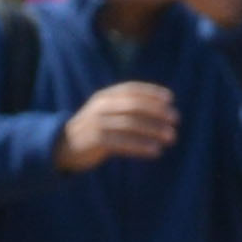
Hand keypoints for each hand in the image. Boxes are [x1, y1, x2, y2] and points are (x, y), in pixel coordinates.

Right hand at [60, 82, 180, 170]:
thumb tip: (164, 110)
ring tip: (171, 137)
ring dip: (153, 130)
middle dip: (157, 111)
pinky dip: (140, 146)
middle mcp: (100, 106)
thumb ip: (129, 108)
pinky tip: (156, 151)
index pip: (130, 89)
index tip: (171, 99)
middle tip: (176, 120)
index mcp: (105, 96)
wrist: (64, 146)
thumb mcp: (109, 113)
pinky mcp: (94, 141)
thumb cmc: (96, 129)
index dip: (151, 92)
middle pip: (133, 105)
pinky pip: (121, 143)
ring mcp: (96, 123)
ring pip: (129, 124)